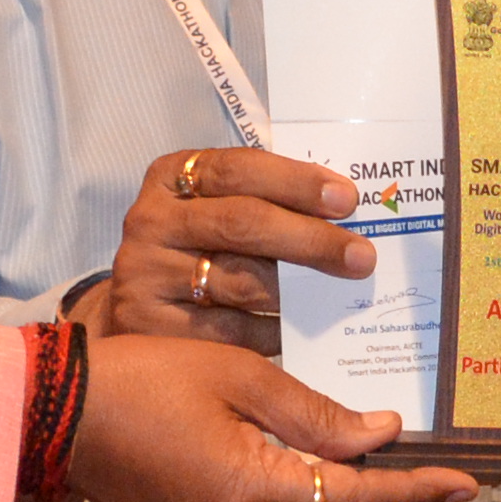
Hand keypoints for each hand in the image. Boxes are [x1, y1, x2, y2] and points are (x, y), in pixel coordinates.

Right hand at [66, 332, 468, 501]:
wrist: (59, 417)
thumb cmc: (146, 379)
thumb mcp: (241, 378)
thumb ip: (316, 413)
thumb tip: (381, 431)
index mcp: (254, 492)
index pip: (358, 498)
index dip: (414, 491)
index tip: (465, 484)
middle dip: (380, 494)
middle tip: (431, 467)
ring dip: (331, 499)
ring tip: (370, 460)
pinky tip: (299, 470)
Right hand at [88, 145, 372, 354]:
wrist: (139, 310)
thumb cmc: (198, 250)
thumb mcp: (215, 209)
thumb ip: (265, 201)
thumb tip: (345, 211)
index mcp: (171, 177)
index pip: (238, 169)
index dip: (295, 182)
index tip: (346, 199)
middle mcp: (150, 221)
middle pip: (241, 224)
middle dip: (309, 239)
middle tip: (361, 256)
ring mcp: (145, 275)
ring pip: (240, 282)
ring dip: (300, 290)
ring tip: (343, 294)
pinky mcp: (151, 329)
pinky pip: (231, 332)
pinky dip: (275, 332)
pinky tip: (305, 330)